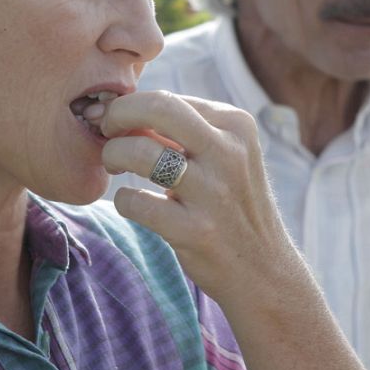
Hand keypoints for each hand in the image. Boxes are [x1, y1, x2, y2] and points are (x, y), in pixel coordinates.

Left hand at [100, 90, 304, 308]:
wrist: (264, 270)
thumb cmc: (231, 205)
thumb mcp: (226, 156)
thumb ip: (183, 131)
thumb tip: (118, 109)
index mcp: (237, 125)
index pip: (168, 98)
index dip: (131, 106)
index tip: (117, 123)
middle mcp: (229, 153)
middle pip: (157, 108)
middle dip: (117, 114)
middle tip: (106, 131)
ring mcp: (214, 192)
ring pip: (139, 152)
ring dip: (113, 156)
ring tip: (115, 166)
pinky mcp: (196, 230)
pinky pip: (136, 202)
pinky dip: (124, 200)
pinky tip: (134, 203)